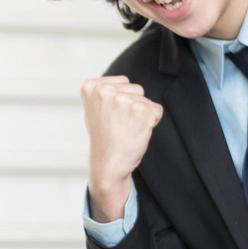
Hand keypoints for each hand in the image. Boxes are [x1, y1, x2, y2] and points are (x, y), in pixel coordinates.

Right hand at [81, 76, 163, 220]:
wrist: (108, 165)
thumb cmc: (103, 139)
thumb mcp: (94, 109)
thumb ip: (105, 92)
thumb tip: (124, 83)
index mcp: (91, 87)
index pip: (123, 83)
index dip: (120, 102)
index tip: (109, 117)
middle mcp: (105, 91)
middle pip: (136, 89)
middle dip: (132, 106)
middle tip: (119, 125)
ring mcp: (123, 100)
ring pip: (146, 100)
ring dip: (141, 115)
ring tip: (126, 130)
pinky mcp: (141, 111)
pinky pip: (156, 110)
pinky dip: (151, 122)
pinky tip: (136, 133)